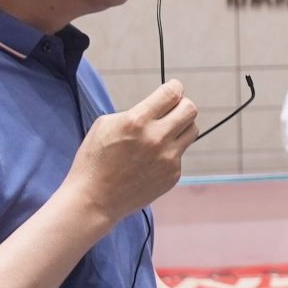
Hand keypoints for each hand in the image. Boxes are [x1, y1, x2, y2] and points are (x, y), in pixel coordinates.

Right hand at [65, 82, 197, 230]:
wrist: (95, 200)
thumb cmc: (94, 161)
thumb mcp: (105, 125)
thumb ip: (135, 112)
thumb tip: (156, 108)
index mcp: (137, 122)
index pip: (172, 93)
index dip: (175, 87)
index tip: (173, 89)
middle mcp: (157, 138)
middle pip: (190, 109)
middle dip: (182, 104)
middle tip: (171, 109)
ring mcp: (168, 159)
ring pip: (192, 130)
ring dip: (181, 126)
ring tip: (164, 132)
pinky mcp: (172, 175)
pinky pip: (180, 154)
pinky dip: (170, 151)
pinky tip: (151, 159)